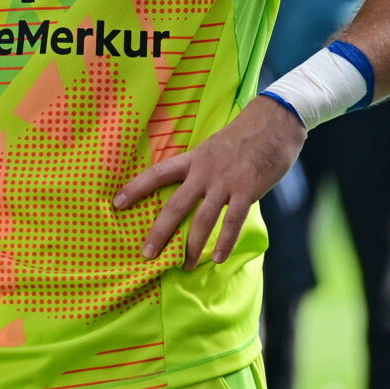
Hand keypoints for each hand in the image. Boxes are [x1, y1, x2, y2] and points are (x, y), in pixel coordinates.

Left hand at [111, 97, 304, 267]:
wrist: (274, 124)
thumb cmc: (243, 138)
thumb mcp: (212, 148)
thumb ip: (200, 169)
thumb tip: (189, 187)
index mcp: (193, 160)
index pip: (157, 174)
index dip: (136, 188)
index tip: (116, 203)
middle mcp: (204, 172)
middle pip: (175, 205)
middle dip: (159, 232)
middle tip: (146, 253)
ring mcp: (225, 183)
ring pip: (203, 219)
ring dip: (192, 245)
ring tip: (185, 265)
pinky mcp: (247, 191)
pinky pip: (233, 221)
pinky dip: (225, 241)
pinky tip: (218, 258)